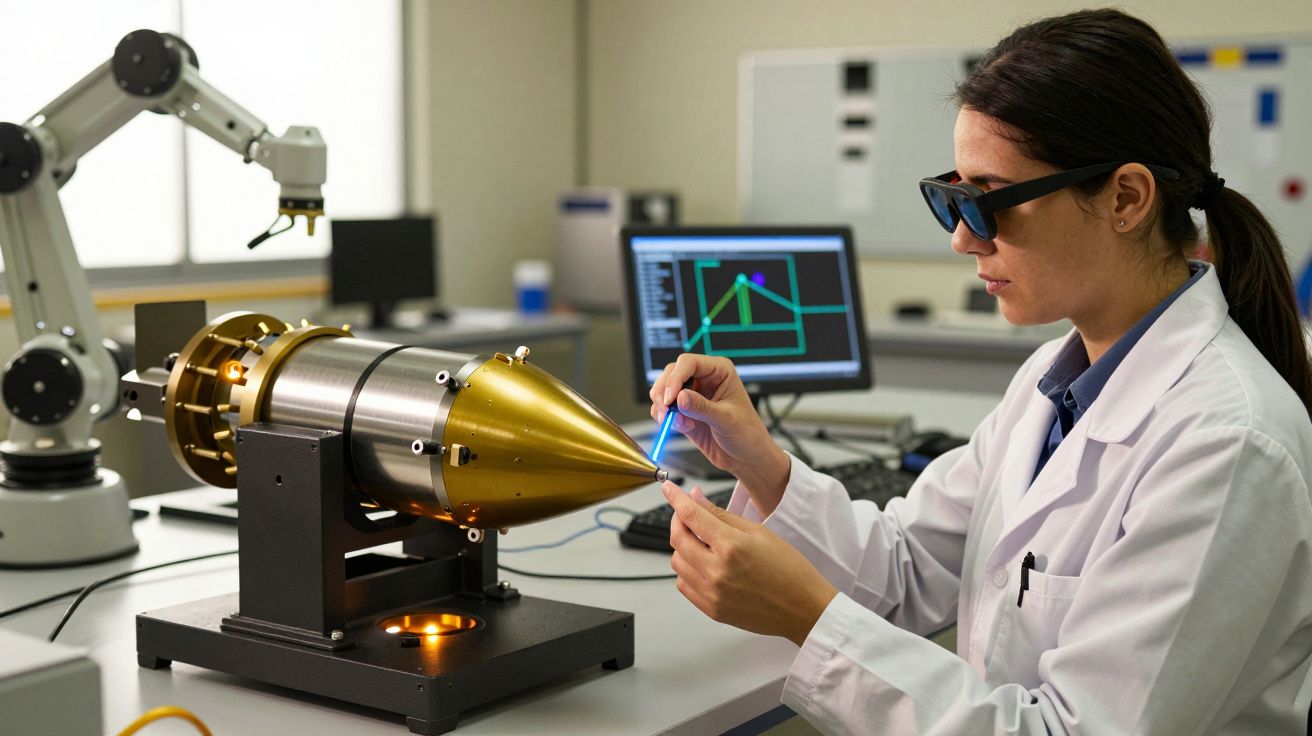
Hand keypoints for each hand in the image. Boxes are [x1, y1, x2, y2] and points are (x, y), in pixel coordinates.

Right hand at [649, 354, 788, 511]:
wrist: (746, 458)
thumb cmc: (747, 434)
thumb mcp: (726, 419)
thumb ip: (702, 408)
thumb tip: (680, 397)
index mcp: (719, 371)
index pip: (689, 363)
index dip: (675, 378)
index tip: (670, 399)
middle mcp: (704, 379)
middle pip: (672, 373)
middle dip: (664, 391)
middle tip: (665, 409)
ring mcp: (693, 395)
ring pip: (664, 390)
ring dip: (662, 405)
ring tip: (673, 420)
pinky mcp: (684, 412)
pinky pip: (665, 408)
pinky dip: (664, 417)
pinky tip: (681, 427)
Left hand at [663, 482, 836, 646]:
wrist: (803, 608)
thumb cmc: (789, 570)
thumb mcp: (759, 532)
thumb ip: (722, 514)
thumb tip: (696, 498)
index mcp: (731, 546)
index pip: (691, 515)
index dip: (675, 498)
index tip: (668, 488)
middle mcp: (717, 571)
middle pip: (677, 538)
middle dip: (677, 520)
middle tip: (686, 514)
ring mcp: (712, 593)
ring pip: (677, 562)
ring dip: (682, 547)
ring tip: (701, 542)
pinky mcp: (711, 609)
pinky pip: (683, 585)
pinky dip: (687, 570)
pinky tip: (703, 564)